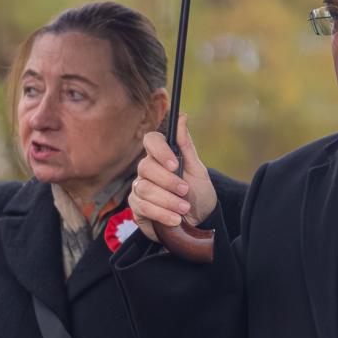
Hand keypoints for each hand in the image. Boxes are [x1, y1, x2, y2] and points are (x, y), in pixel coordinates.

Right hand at [129, 116, 216, 242]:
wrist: (199, 220)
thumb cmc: (198, 191)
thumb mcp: (197, 170)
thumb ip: (187, 146)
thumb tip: (182, 117)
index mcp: (162, 155)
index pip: (151, 140)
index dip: (160, 151)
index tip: (174, 164)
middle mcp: (147, 169)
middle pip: (146, 167)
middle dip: (168, 181)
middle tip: (185, 190)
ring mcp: (140, 188)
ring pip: (144, 188)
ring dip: (167, 200)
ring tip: (184, 209)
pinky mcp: (137, 207)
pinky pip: (142, 207)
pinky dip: (161, 213)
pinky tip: (175, 219)